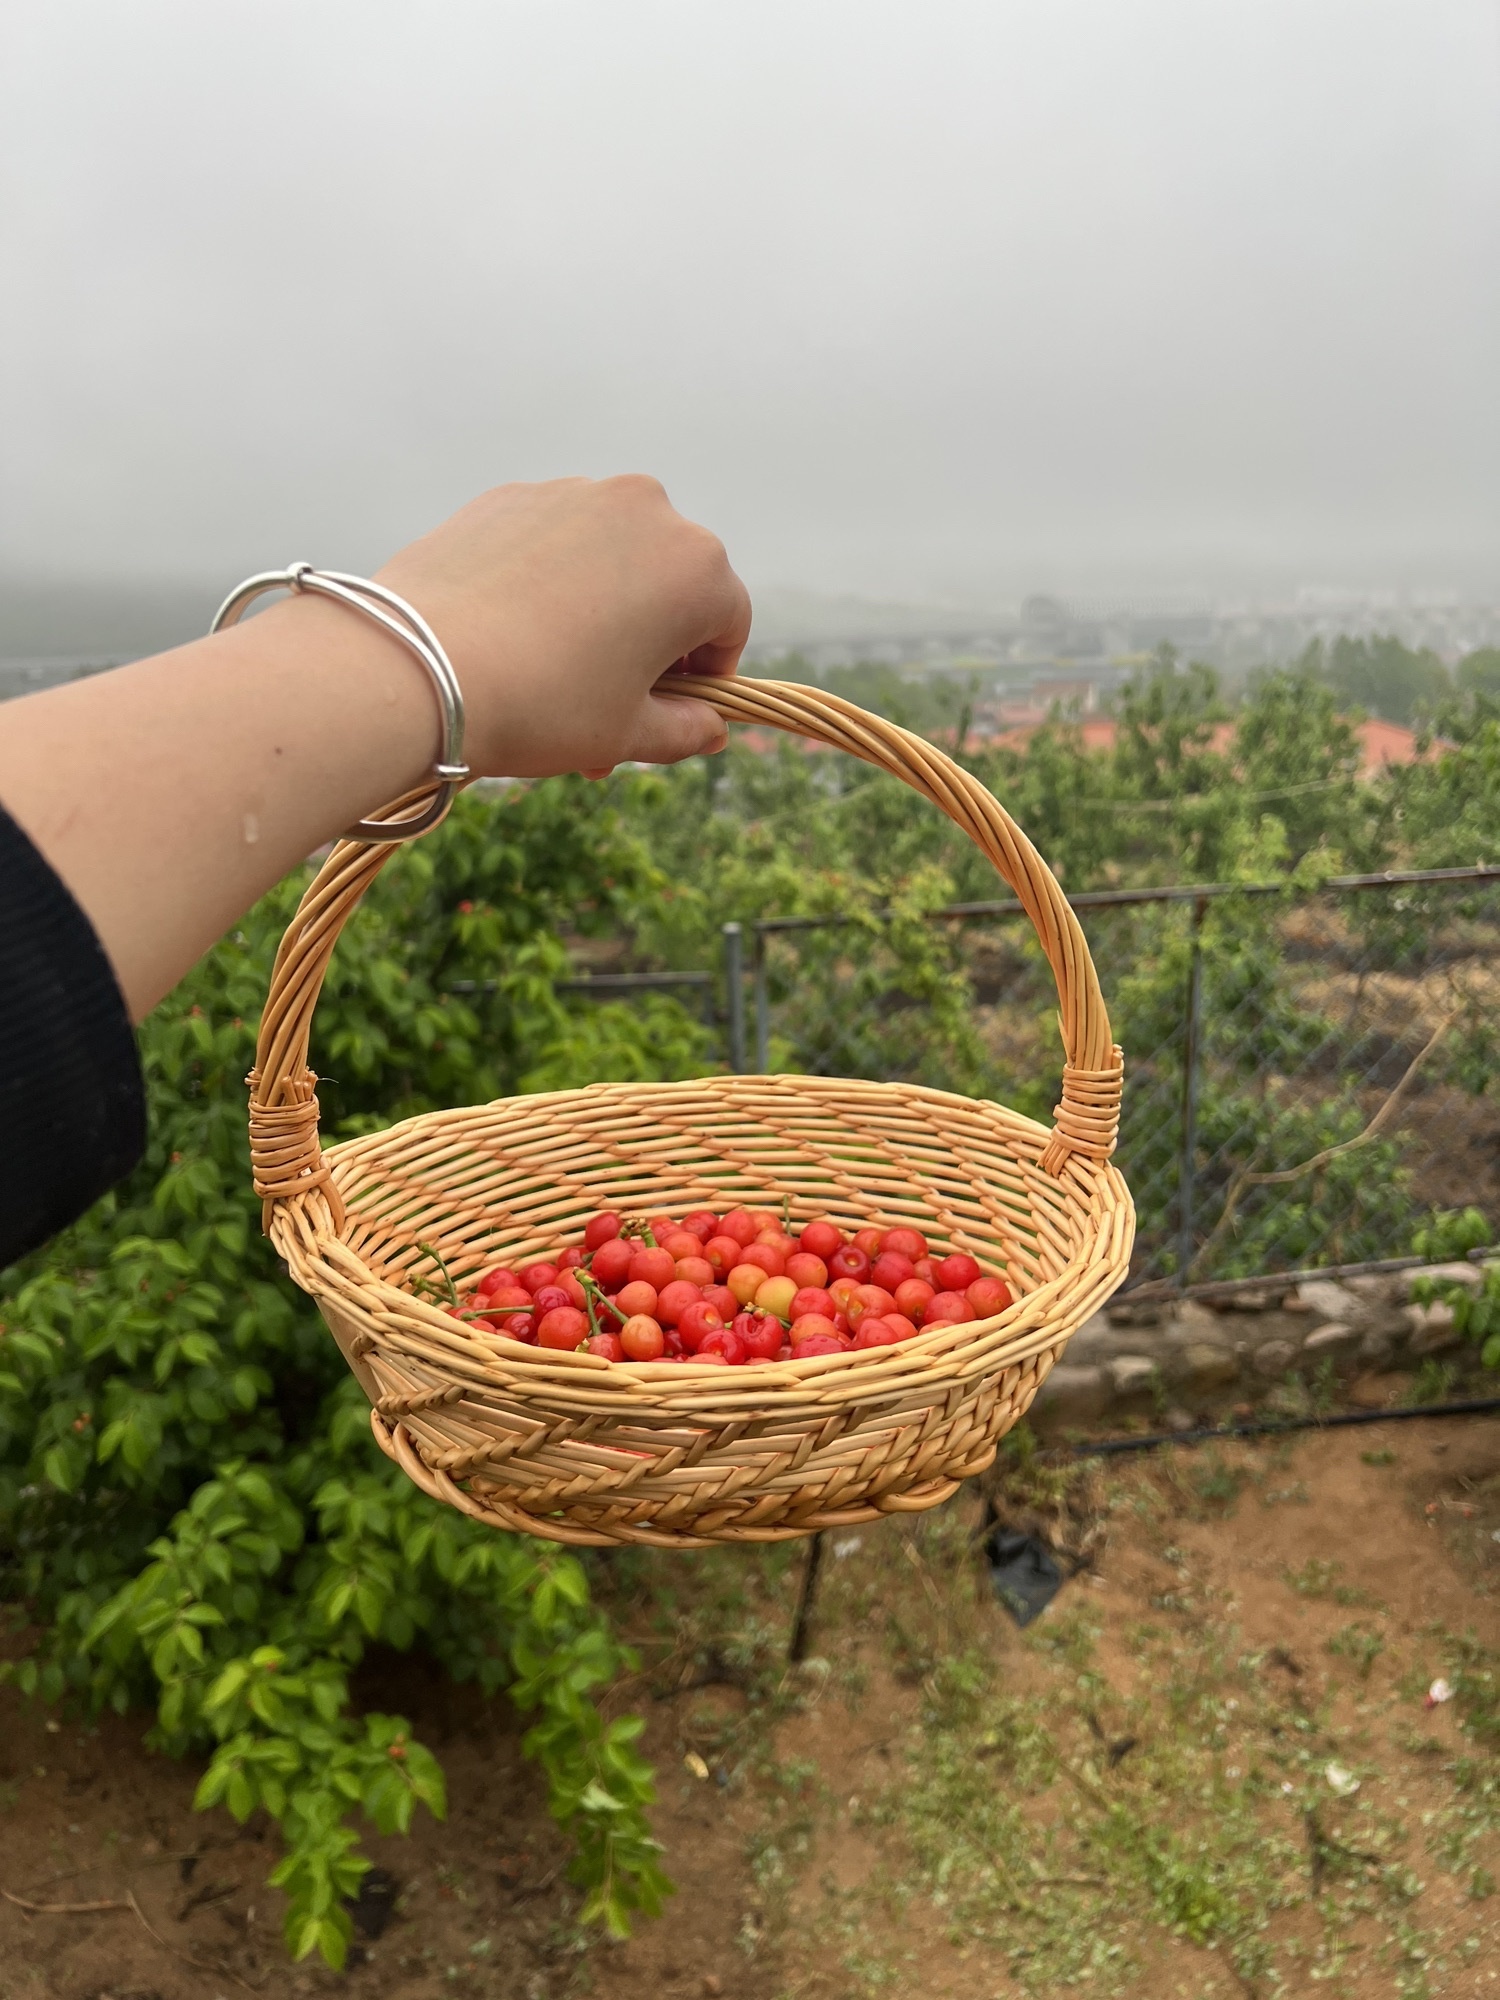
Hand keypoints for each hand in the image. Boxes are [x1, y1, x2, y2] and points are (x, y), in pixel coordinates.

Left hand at [374, 475, 749, 778]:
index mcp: (696, 568)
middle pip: (670, 583)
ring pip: (611, 558)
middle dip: (650, 642)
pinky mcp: (513, 494)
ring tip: (553, 672)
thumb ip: (686, 729)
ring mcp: (576, 493)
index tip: (668, 710)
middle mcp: (647, 510)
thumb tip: (710, 728)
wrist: (419, 666)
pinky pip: (554, 540)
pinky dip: (549, 581)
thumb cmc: (541, 704)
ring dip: (601, 609)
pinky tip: (513, 634)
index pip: (728, 623)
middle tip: (607, 704)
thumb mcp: (627, 733)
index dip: (706, 676)